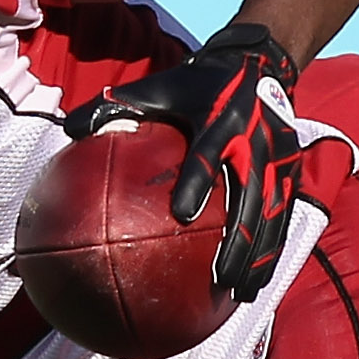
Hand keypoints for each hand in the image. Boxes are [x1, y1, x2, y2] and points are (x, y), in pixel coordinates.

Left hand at [66, 21, 307, 302]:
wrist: (259, 65)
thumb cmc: (199, 83)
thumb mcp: (159, 87)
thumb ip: (115, 107)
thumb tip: (67, 131)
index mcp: (220, 121)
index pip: (209, 156)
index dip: (198, 183)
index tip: (181, 214)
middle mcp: (255, 143)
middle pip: (251, 199)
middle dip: (238, 241)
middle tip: (218, 278)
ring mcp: (278, 161)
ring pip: (271, 216)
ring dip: (258, 256)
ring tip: (240, 293)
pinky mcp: (290, 173)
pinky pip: (282, 218)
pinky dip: (270, 250)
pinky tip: (254, 283)